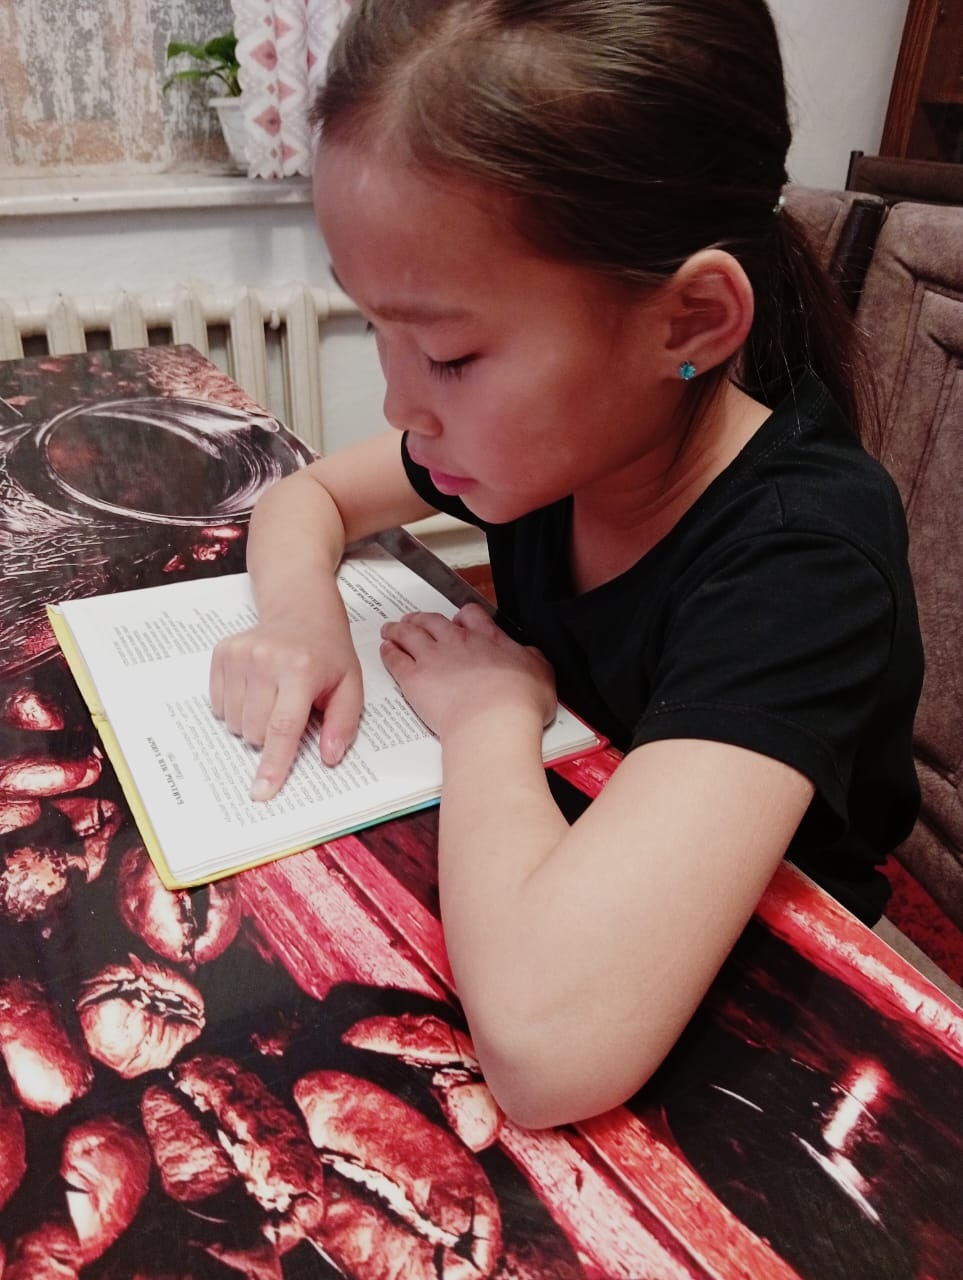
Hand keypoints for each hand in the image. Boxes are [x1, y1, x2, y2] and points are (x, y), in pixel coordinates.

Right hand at [209, 618, 362, 800]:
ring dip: (254, 723)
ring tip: (275, 696)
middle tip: (291, 709)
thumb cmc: (327, 653)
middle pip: (256, 732)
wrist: (301, 610)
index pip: (283, 728)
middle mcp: (266, 660)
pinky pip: (219, 707)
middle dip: (273, 736)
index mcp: (301, 669)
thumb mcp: (350, 685)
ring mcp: (240, 655)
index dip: (273, 764)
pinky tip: (257, 688)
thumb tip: (329, 758)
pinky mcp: (222, 653)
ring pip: (236, 723)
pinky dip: (237, 708)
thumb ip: (343, 723)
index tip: (262, 792)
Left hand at [379, 604, 555, 739]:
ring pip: (410, 634)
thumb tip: (530, 655)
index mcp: (489, 639)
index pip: (471, 615)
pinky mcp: (414, 679)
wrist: (494, 722)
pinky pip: (396, 659)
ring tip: (391, 629)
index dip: (461, 616)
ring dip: (399, 629)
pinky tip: (385, 650)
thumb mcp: (541, 673)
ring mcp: (433, 658)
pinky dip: (389, 652)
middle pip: (434, 621)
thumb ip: (533, 659)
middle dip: (423, 618)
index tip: (458, 621)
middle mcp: (459, 642)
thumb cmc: (520, 703)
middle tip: (416, 620)